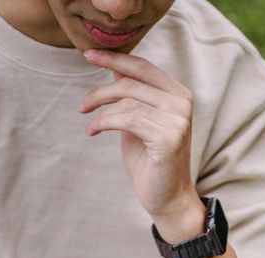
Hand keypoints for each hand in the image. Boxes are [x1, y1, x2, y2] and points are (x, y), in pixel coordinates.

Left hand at [81, 49, 204, 240]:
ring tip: (90, 123)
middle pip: (131, 83)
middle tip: (82, 105)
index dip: (114, 59)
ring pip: (126, 102)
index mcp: (178, 94)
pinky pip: (127, 120)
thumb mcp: (138, 120)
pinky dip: (104, 123)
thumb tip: (113, 67)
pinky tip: (94, 130)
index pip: (142, 67)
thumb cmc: (150, 160)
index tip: (88, 54)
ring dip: (101, 111)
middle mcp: (182, 103)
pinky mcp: (168, 137)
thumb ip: (131, 95)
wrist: (167, 197)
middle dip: (100, 92)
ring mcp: (178, 120)